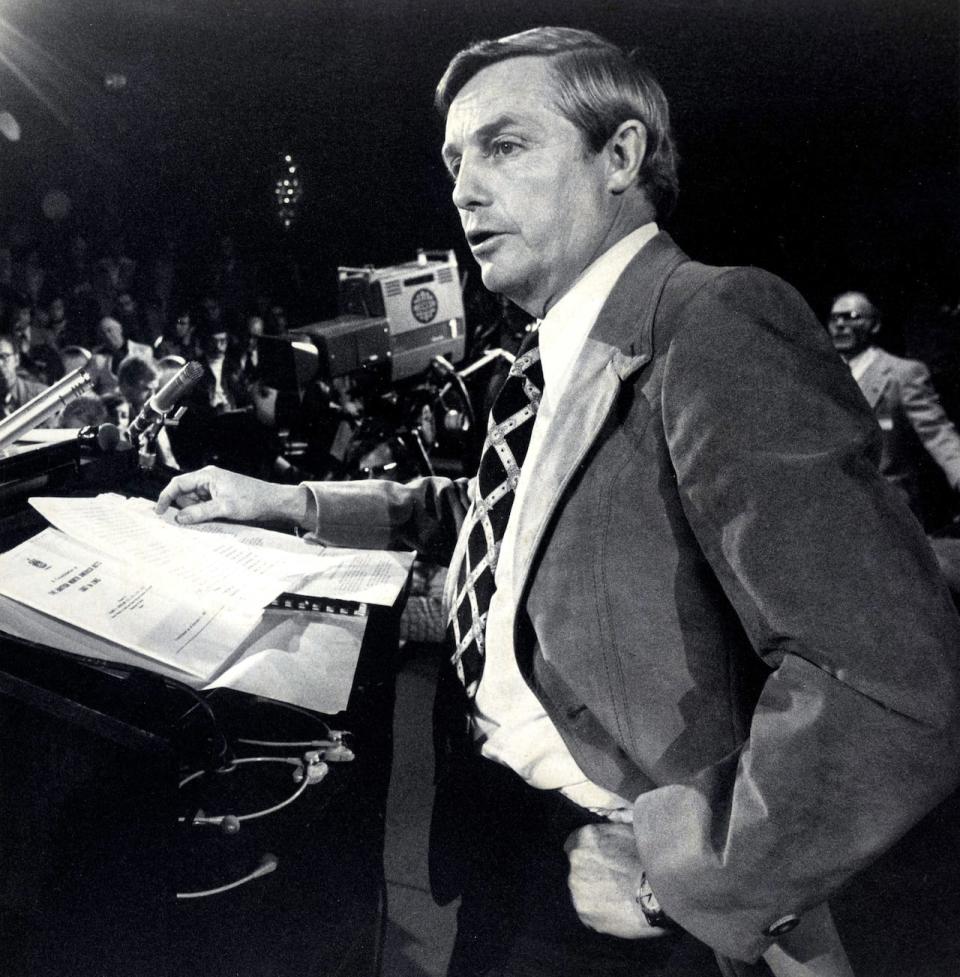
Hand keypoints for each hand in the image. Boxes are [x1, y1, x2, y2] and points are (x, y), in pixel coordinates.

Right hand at [155, 465, 307, 526]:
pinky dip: (203, 516)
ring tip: (206, 522)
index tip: (159, 511)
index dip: (165, 497)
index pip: (178, 484)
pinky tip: (210, 522)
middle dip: (183, 509)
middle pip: (184, 495)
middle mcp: (209, 481)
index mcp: (207, 476)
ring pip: (194, 503)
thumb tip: (179, 518)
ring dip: (194, 514)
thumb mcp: (225, 507)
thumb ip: (200, 512)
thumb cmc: (253, 499)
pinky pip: (204, 508)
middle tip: (184, 523)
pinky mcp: (220, 499)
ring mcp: (214, 490)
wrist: (273, 502)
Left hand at [563, 822, 660, 939]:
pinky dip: (599, 912)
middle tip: (612, 879)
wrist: (657, 893)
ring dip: (593, 892)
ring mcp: (577, 888)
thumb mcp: (630, 831)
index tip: (598, 859)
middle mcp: (576, 861)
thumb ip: (610, 831)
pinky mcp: (584, 912)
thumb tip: (607, 831)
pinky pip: (588, 911)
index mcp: (585, 837)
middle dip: (590, 872)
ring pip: (581, 890)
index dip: (587, 852)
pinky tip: (617, 910)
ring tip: (617, 896)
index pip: (574, 842)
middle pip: (577, 867)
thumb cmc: (648, 859)